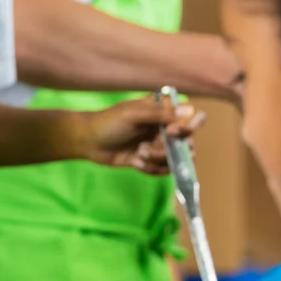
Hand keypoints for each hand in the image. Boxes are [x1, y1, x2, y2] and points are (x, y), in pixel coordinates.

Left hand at [79, 98, 203, 174]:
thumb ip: (161, 114)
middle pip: (186, 143)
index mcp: (164, 111)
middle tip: (146, 148)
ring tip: (139, 155)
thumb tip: (190, 111)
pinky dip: (149, 168)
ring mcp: (159, 145)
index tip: (171, 133)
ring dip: (157, 160)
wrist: (88, 142)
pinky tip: (134, 161)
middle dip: (167, 150)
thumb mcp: (134, 115)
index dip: (188, 128)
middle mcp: (165, 127)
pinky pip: (161, 170)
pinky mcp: (150, 160)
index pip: (193, 118)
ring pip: (174, 159)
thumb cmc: (109, 122)